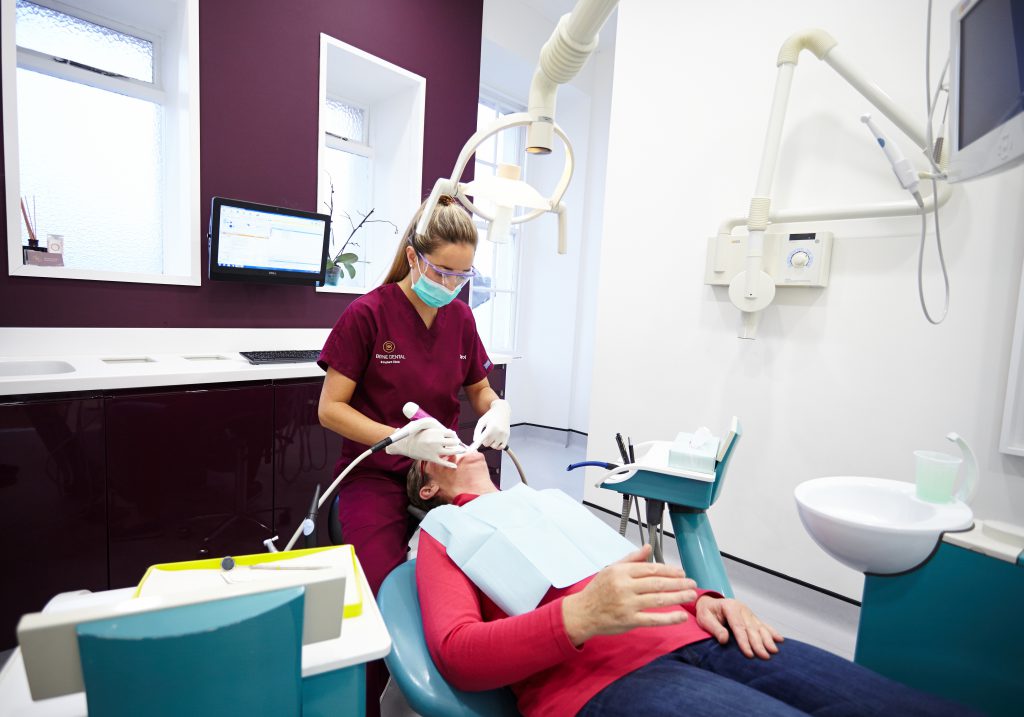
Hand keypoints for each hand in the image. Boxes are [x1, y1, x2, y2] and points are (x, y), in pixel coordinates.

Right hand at [385, 417, 462, 467]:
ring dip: (458, 451)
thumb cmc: (414, 434)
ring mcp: (435, 450)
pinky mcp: (432, 458)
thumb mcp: (425, 427)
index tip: (453, 436)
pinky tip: (454, 466)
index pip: (451, 433)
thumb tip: (449, 432)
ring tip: (461, 450)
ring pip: (451, 452)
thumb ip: (436, 429)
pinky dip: (450, 465)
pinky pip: (443, 462)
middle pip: (453, 442)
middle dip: (456, 442)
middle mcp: (437, 441)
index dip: (453, 435)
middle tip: (457, 442)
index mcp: (436, 432)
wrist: (405, 444)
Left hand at [473, 399, 511, 449]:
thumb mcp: (481, 421)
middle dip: (484, 441)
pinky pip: (501, 447)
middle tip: (485, 434)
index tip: (471, 450)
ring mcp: (503, 435)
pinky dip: (497, 446)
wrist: (502, 411)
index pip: (482, 439)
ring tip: (491, 436)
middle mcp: (498, 432)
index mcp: (490, 427)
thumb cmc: (490, 416)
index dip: (476, 445)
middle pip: (487, 444)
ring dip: (491, 443)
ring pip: (493, 446)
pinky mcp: (507, 436)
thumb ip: (477, 431)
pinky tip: (496, 440)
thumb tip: (475, 440)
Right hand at [561, 545, 697, 645]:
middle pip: (658, 583)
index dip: (669, 570)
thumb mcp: (611, 569)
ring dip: (678, 597)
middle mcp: (624, 586)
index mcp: (621, 572)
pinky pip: (653, 619)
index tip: (682, 572)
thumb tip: (648, 547)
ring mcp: (627, 604)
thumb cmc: (597, 591)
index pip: (651, 569)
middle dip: (678, 583)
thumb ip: (632, 559)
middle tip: (692, 583)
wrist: (582, 613)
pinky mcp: (629, 621)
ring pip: (658, 599)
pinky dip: (669, 618)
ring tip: (691, 595)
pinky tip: (681, 616)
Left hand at [695, 596, 783, 659]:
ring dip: (768, 639)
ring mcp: (748, 613)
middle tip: (764, 656)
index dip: (744, 641)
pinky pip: (763, 625)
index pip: (738, 627)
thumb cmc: (706, 612)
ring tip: (774, 651)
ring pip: (760, 627)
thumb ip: (714, 628)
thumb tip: (724, 639)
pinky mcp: (752, 617)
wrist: (708, 603)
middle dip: (758, 643)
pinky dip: (771, 632)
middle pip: (751, 628)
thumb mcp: (704, 619)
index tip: (749, 654)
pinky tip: (779, 639)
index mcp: (730, 607)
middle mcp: (742, 609)